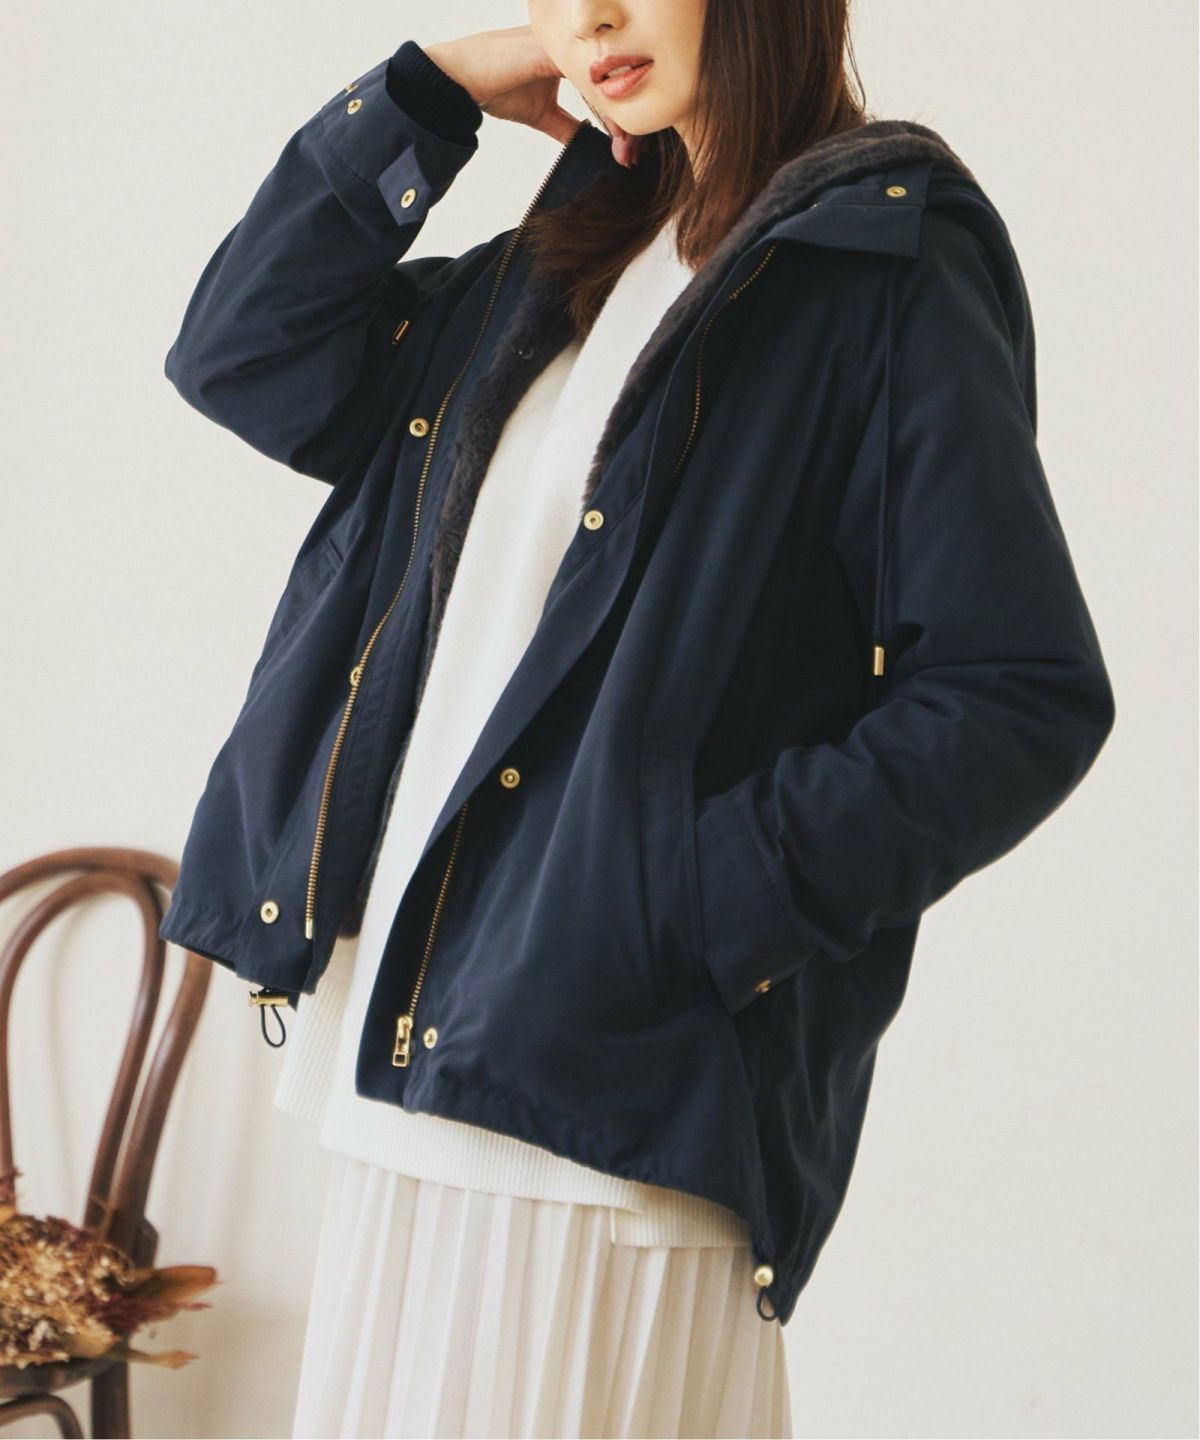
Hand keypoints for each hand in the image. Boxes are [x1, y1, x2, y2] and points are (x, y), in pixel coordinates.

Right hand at [424, 27, 641, 163]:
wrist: (461, 78)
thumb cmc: (495, 86)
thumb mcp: (541, 113)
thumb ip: (567, 126)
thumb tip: (589, 144)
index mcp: (570, 53)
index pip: (606, 80)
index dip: (620, 114)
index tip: (630, 146)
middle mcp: (571, 43)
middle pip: (611, 77)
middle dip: (626, 117)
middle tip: (633, 152)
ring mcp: (563, 44)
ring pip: (604, 76)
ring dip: (618, 112)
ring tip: (626, 144)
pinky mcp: (551, 50)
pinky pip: (585, 77)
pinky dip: (600, 101)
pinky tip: (611, 127)